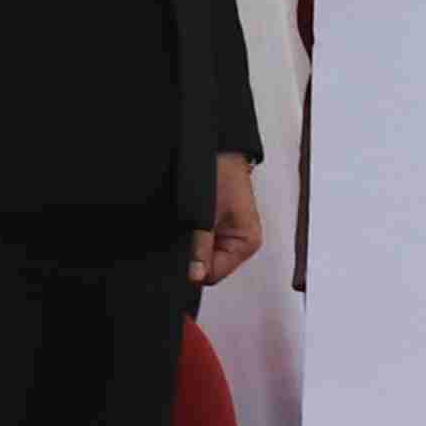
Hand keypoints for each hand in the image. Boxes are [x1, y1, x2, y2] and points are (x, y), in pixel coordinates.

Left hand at [193, 154, 265, 292]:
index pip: (215, 274)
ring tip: (185, 225)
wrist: (217, 149)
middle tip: (183, 237)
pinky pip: (198, 244)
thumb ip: (200, 246)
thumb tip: (195, 275)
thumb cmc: (220, 174)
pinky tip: (185, 224)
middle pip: (208, 268)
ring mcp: (225, 236)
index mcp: (246, 243)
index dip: (195, 269)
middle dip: (192, 258)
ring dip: (190, 247)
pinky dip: (189, 238)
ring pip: (201, 257)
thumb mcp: (207, 213)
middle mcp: (238, 243)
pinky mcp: (214, 229)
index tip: (180, 258)